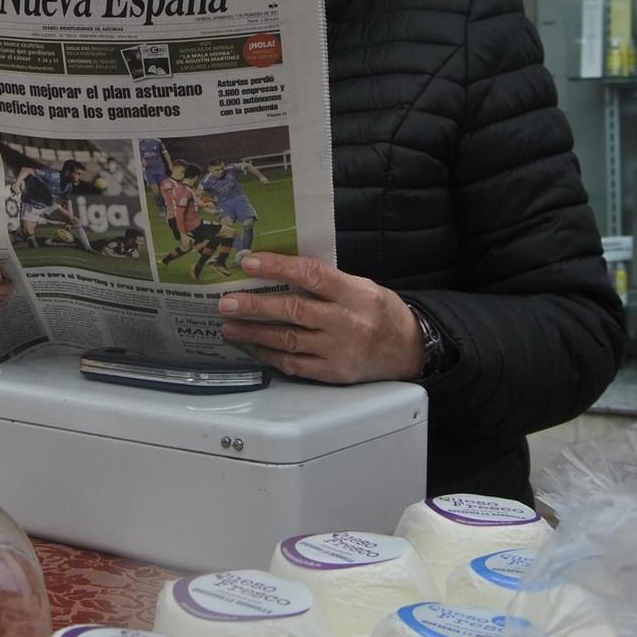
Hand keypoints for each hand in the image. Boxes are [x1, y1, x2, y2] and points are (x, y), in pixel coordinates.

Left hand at [217, 253, 423, 383]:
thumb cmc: (381, 312)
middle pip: (293, 311)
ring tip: (229, 326)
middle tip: (227, 302)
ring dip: (253, 333)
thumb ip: (327, 282)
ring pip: (288, 341)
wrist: (409, 350)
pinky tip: (252, 347)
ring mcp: (339, 351)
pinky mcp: (333, 374)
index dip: (278, 267)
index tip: (249, 262)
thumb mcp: (362, 286)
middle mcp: (346, 322)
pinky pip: (294, 365)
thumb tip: (279, 272)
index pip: (311, 274)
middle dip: (255, 306)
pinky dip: (269, 356)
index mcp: (355, 293)